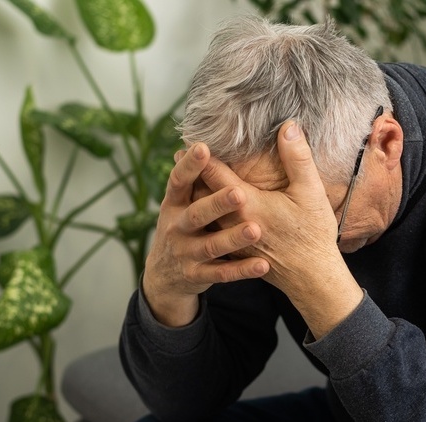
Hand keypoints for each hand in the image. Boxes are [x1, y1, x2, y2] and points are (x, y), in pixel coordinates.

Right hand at [141, 143, 269, 326]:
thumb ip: (195, 180)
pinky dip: (241, 270)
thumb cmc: (182, 227)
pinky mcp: (197, 276)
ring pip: (211, 246)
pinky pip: (222, 273)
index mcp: (173, 204)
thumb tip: (205, 140)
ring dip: (233, 238)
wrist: (163, 277)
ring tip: (255, 229)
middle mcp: (176, 227)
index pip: (178, 181)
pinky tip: (262, 265)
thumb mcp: (180, 204)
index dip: (189, 166)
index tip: (203, 147)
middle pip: (196, 214)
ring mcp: (185, 253)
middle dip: (216, 203)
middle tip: (240, 193)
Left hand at [199, 122, 363, 336]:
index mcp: (246, 204)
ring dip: (196, 196)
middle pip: (202, 194)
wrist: (312, 279)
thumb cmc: (313, 235)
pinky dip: (206, 217)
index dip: (201, 156)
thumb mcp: (311, 193)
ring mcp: (231, 240)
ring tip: (188, 179)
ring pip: (205, 216)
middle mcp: (231, 223)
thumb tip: (288, 126)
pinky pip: (213, 232)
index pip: (214, 174)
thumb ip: (298, 158)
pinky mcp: (235, 253)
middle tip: (180, 155)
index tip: (190, 140)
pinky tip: (206, 210)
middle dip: (192, 174)